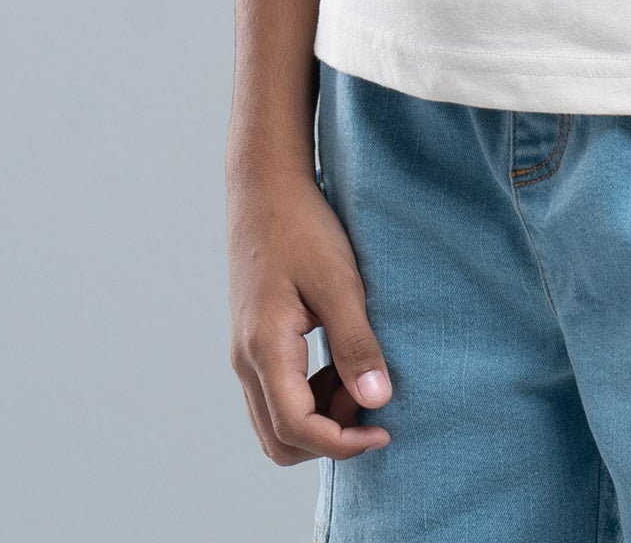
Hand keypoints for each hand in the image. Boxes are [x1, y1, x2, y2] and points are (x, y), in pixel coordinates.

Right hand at [228, 163, 392, 464]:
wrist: (265, 186)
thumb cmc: (302, 226)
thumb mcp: (339, 282)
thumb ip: (356, 343)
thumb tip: (378, 401)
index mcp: (264, 348)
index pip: (298, 429)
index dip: (343, 443)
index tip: (385, 429)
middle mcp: (246, 360)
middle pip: (279, 440)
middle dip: (328, 438)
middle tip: (369, 399)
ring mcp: (245, 352)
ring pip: (275, 421)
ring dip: (319, 418)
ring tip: (356, 375)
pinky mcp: (253, 341)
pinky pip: (276, 395)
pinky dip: (309, 397)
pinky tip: (338, 362)